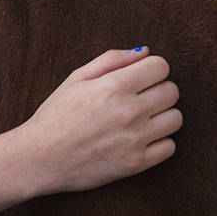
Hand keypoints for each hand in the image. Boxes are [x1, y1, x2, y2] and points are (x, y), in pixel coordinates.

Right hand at [0, 47, 181, 215]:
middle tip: (137, 97)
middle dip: (157, 89)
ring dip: (161, 115)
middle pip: (172, 91)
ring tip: (140, 118)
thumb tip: (144, 52)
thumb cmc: (55, 114)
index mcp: (114, 86)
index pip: (161, 67)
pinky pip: (169, 147)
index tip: (139, 76)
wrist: (40, 157)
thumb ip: (111, 59)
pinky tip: (138, 138)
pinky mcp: (137, 164)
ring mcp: (135, 139)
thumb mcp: (76, 78)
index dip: (151, 68)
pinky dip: (158, 141)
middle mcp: (129, 111)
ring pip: (176, 118)